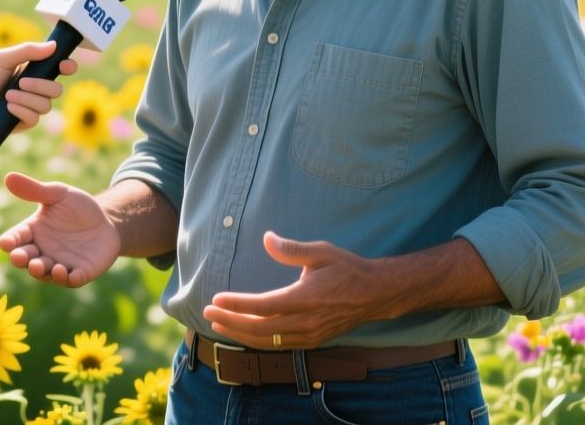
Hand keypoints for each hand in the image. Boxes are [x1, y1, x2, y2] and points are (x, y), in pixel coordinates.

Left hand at [0, 41, 76, 136]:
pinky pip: (35, 118)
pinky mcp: (23, 122)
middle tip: (22, 82)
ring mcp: (29, 106)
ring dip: (27, 99)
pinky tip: (8, 107)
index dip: (66, 66)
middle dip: (42, 85)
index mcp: (31, 70)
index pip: (57, 68)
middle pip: (57, 89)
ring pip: (47, 105)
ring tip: (7, 96)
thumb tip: (53, 46)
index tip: (66, 66)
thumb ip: (27, 51)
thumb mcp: (2, 59)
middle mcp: (33, 88)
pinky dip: (22, 110)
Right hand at [0, 172, 119, 287]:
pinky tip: (67, 273)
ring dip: (41, 271)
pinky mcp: (80, 273)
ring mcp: (59, 265)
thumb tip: (9, 176)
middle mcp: (42, 252)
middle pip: (25, 260)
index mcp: (33, 232)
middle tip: (19, 257)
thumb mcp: (58, 194)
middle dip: (21, 259)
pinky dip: (68, 279)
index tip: (6, 243)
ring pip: (45, 274)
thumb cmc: (78, 207)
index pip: (15, 239)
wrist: (107, 221)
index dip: (9, 242)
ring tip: (40, 266)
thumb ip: (35, 190)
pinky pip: (71, 280)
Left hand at [202, 232, 389, 349]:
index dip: (237, 305)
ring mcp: (310, 335)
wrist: (376, 294)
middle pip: (260, 329)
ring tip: (218, 324)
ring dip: (240, 334)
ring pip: (268, 342)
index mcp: (306, 298)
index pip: (264, 306)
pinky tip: (243, 333)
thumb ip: (293, 249)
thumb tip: (267, 238)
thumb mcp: (322, 252)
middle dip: (231, 322)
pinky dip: (258, 341)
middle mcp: (306, 321)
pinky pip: (279, 346)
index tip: (216, 299)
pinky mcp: (313, 341)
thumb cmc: (347, 269)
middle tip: (208, 312)